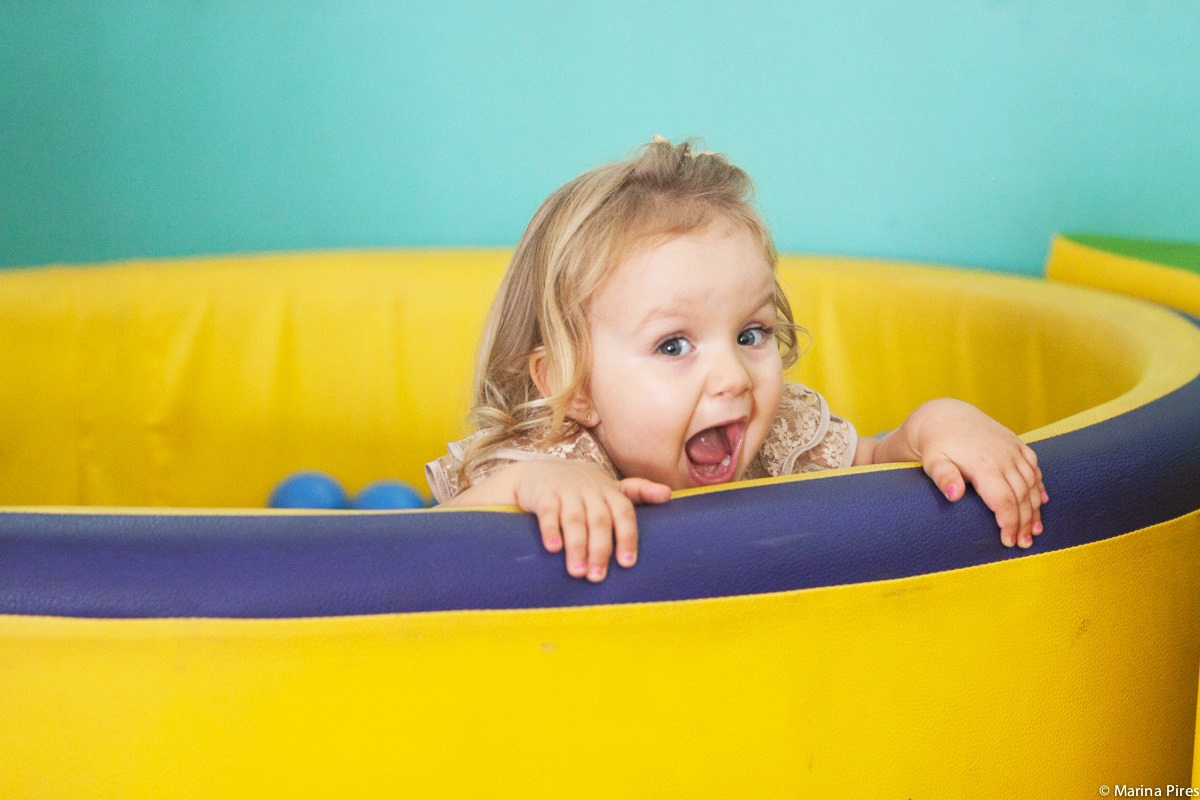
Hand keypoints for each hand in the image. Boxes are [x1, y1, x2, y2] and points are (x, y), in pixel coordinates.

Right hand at [443, 459, 670, 580]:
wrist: (539, 473)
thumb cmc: (582, 489)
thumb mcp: (609, 488)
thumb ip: (638, 492)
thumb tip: (669, 495)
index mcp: (609, 491)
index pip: (624, 513)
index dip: (627, 537)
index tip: (627, 564)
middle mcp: (590, 490)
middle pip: (599, 521)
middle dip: (600, 550)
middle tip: (597, 578)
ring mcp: (566, 491)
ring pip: (574, 520)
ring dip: (577, 547)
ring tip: (577, 573)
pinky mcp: (543, 494)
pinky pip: (548, 512)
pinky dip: (550, 530)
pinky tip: (553, 549)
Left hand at [868, 399, 1047, 547]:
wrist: (946, 417)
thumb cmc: (937, 446)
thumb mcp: (933, 462)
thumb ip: (944, 478)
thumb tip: (954, 496)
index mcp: (984, 465)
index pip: (1004, 501)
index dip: (1009, 523)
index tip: (1007, 542)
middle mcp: (1004, 457)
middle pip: (1021, 496)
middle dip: (1024, 523)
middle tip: (1023, 544)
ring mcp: (1013, 450)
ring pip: (1032, 484)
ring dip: (1035, 509)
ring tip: (1034, 531)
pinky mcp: (1017, 444)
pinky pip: (1035, 467)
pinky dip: (1039, 486)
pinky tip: (1042, 502)